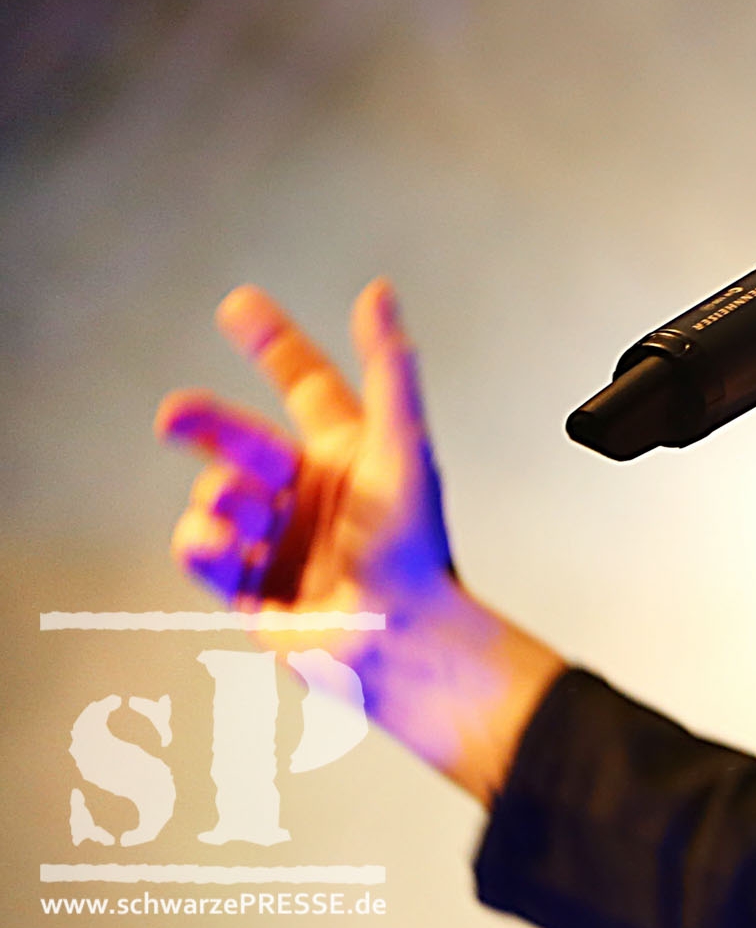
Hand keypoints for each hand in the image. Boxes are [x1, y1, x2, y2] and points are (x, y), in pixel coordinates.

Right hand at [157, 280, 560, 803]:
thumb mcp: (402, 446)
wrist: (397, 637)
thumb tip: (377, 291)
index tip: (236, 305)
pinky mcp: (248, 583)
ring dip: (224, 500)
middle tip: (172, 415)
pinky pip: (198, 548)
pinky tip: (223, 549)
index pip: (305, 383)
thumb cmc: (412, 542)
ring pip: (216, 494)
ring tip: (254, 517)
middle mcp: (311, 487)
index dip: (274, 344)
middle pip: (241, 438)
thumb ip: (388, 368)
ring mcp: (277, 534)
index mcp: (349, 450)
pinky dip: (203, 544)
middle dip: (206, 424)